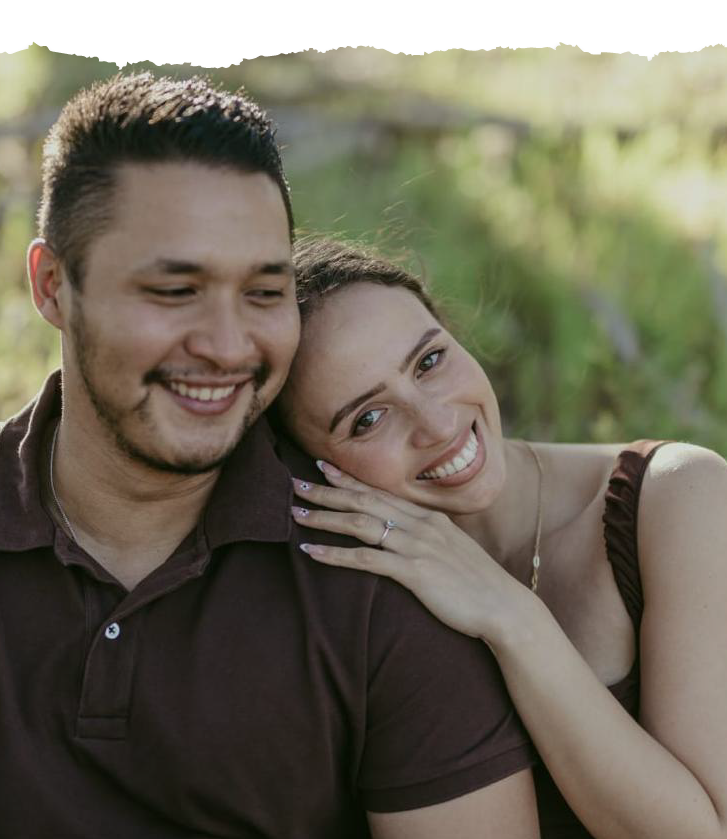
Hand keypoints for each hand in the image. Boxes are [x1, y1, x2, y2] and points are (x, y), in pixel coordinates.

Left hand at [292, 462, 526, 643]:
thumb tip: (404, 535)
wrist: (505, 608)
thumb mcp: (453, 550)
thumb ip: (428, 538)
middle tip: (295, 484)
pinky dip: (336, 554)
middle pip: (365, 501)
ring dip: (325, 518)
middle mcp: (420, 525)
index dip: (349, 479)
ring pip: (360, 525)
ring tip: (296, 514)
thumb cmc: (478, 584)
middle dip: (328, 491)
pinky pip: (367, 560)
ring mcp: (417, 547)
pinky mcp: (415, 572)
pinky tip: (313, 552)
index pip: (381, 492)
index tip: (322, 468)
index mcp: (429, 518)